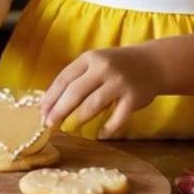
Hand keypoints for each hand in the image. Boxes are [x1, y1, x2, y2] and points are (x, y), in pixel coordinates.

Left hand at [41, 46, 163, 137]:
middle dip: (59, 110)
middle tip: (49, 125)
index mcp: (89, 58)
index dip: (50, 97)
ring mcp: (119, 82)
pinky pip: (118, 117)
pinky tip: (100, 135)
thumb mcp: (95, 63)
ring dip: (78, 119)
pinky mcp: (134, 97)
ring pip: (93, 104)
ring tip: (69, 129)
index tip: (41, 113)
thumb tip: (50, 104)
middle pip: (75, 92)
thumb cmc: (116, 67)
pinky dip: (108, 128)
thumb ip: (77, 78)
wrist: (152, 64)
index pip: (64, 78)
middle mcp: (103, 67)